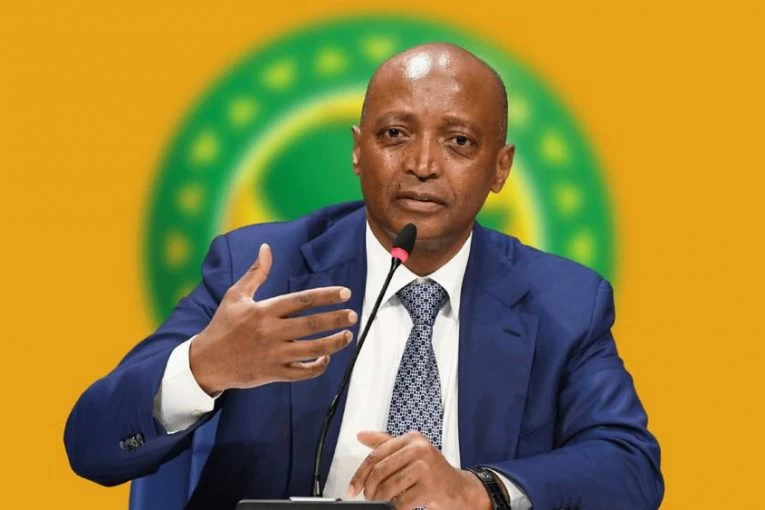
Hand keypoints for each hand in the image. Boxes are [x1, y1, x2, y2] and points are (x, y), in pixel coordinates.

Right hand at [189, 243, 357, 393]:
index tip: (345, 293)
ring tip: (347, 336)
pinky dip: (317, 366)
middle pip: (311, 324)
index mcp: (264, 311)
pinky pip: (302, 373)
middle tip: (352, 315)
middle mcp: (271, 332)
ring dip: (334, 343)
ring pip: (311, 350)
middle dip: (336, 319)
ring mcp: (273, 354)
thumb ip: (255, 273)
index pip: (301, 300)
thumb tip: (266, 248)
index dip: (326, 296)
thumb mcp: (235, 296)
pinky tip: (326, 358)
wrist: (205, 361)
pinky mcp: (273, 373)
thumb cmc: (223, 325)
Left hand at [349, 431, 490, 509]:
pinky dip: (394, 507)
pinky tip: (395, 506)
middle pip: (380, 470)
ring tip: (380, 502)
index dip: (360, 473)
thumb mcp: (409, 451)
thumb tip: (361, 435)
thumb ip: (385, 443)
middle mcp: (419, 449)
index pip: (377, 454)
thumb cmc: (432, 471)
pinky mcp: (430, 486)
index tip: (353, 487)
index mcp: (412, 438)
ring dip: (380, 499)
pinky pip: (402, 500)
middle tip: (368, 497)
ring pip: (389, 486)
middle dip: (369, 488)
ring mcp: (426, 467)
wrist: (458, 488)